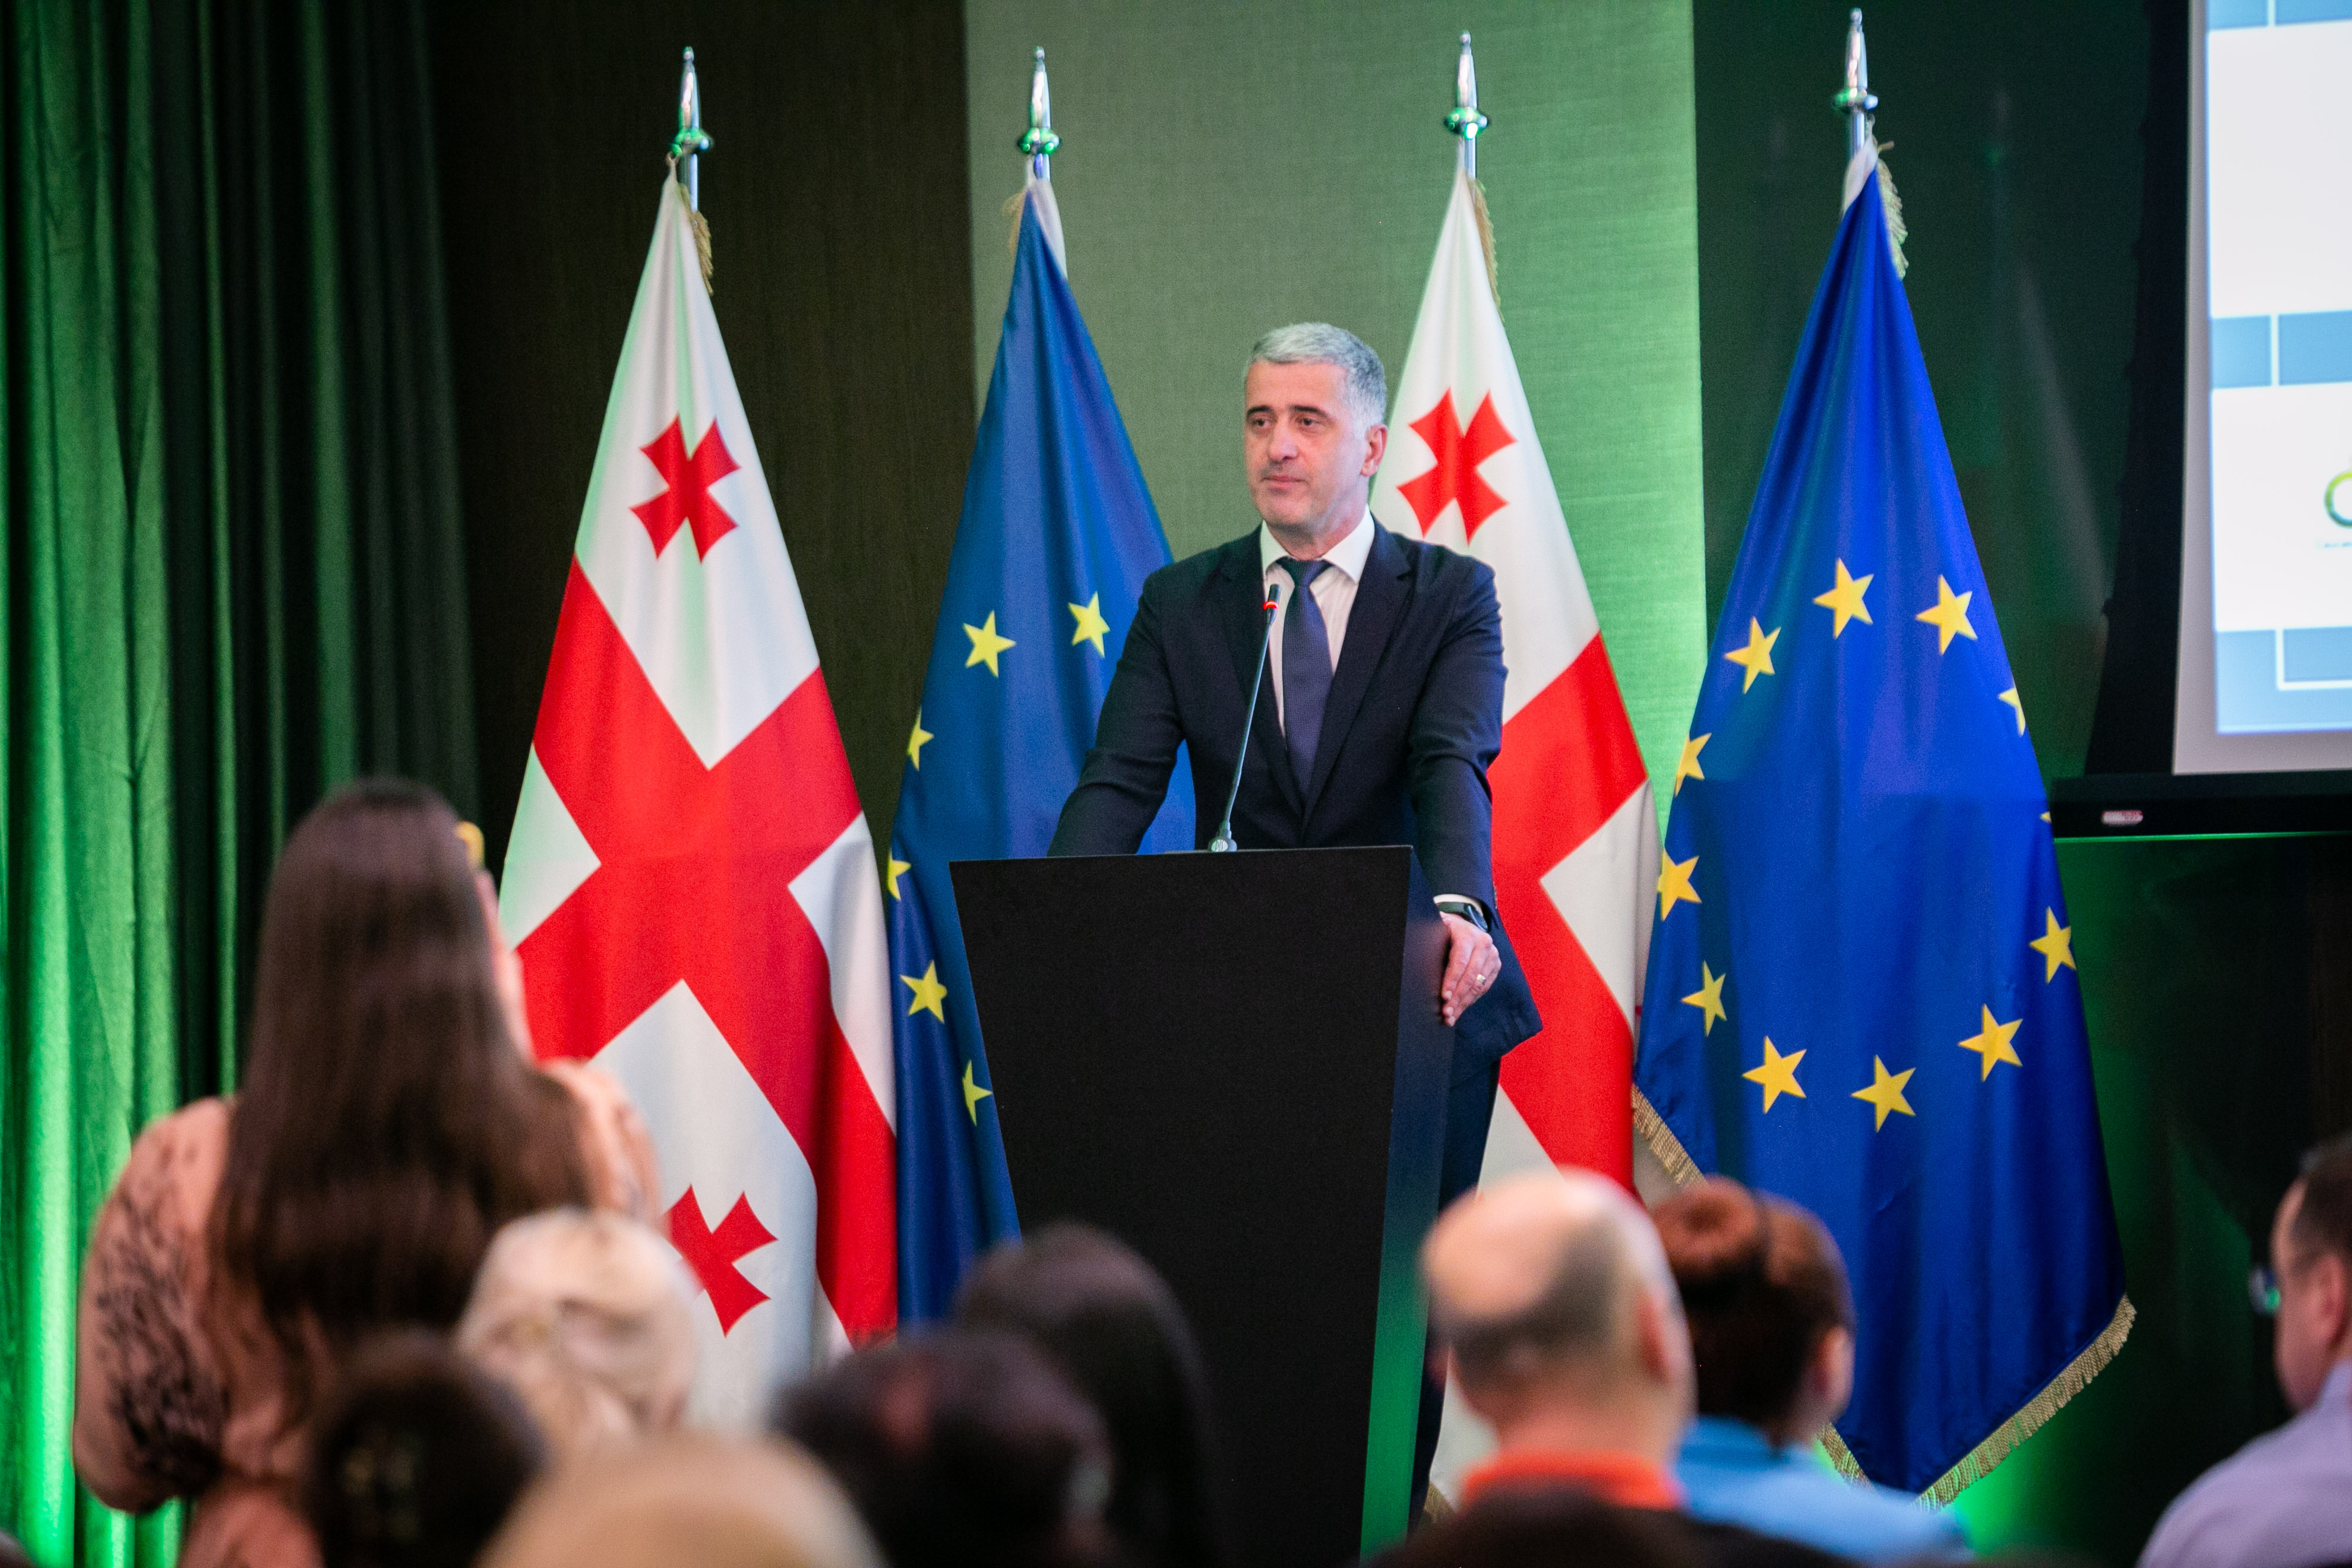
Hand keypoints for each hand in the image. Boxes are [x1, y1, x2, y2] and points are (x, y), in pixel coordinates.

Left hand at [1439, 912, 1499, 1026]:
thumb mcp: (1437, 930)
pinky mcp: (1495, 966)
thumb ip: (1431, 939)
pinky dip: (1471, 1000)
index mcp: (1468, 934)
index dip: (1452, 980)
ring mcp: (1492, 955)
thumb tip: (1416, 953)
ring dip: (1464, 1004)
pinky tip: (1460, 1010)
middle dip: (1457, 998)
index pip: (1460, 961)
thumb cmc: (1444, 930)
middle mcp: (1484, 944)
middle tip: (1446, 1013)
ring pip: (1478, 986)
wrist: (1463, 926)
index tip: (1444, 997)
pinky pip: (1484, 988)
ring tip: (1451, 1017)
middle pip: (1470, 977)